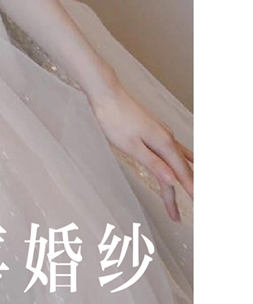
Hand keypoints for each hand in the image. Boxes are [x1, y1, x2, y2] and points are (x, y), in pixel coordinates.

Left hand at [86, 78, 193, 221]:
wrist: (106, 94)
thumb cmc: (114, 119)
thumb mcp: (131, 146)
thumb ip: (153, 164)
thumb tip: (172, 180)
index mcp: (164, 144)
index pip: (180, 173)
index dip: (188, 190)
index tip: (197, 205)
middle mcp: (167, 138)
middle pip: (181, 168)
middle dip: (187, 188)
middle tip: (182, 209)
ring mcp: (162, 133)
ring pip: (179, 158)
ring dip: (184, 176)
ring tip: (192, 190)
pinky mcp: (155, 130)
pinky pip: (173, 149)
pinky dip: (179, 161)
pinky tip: (184, 161)